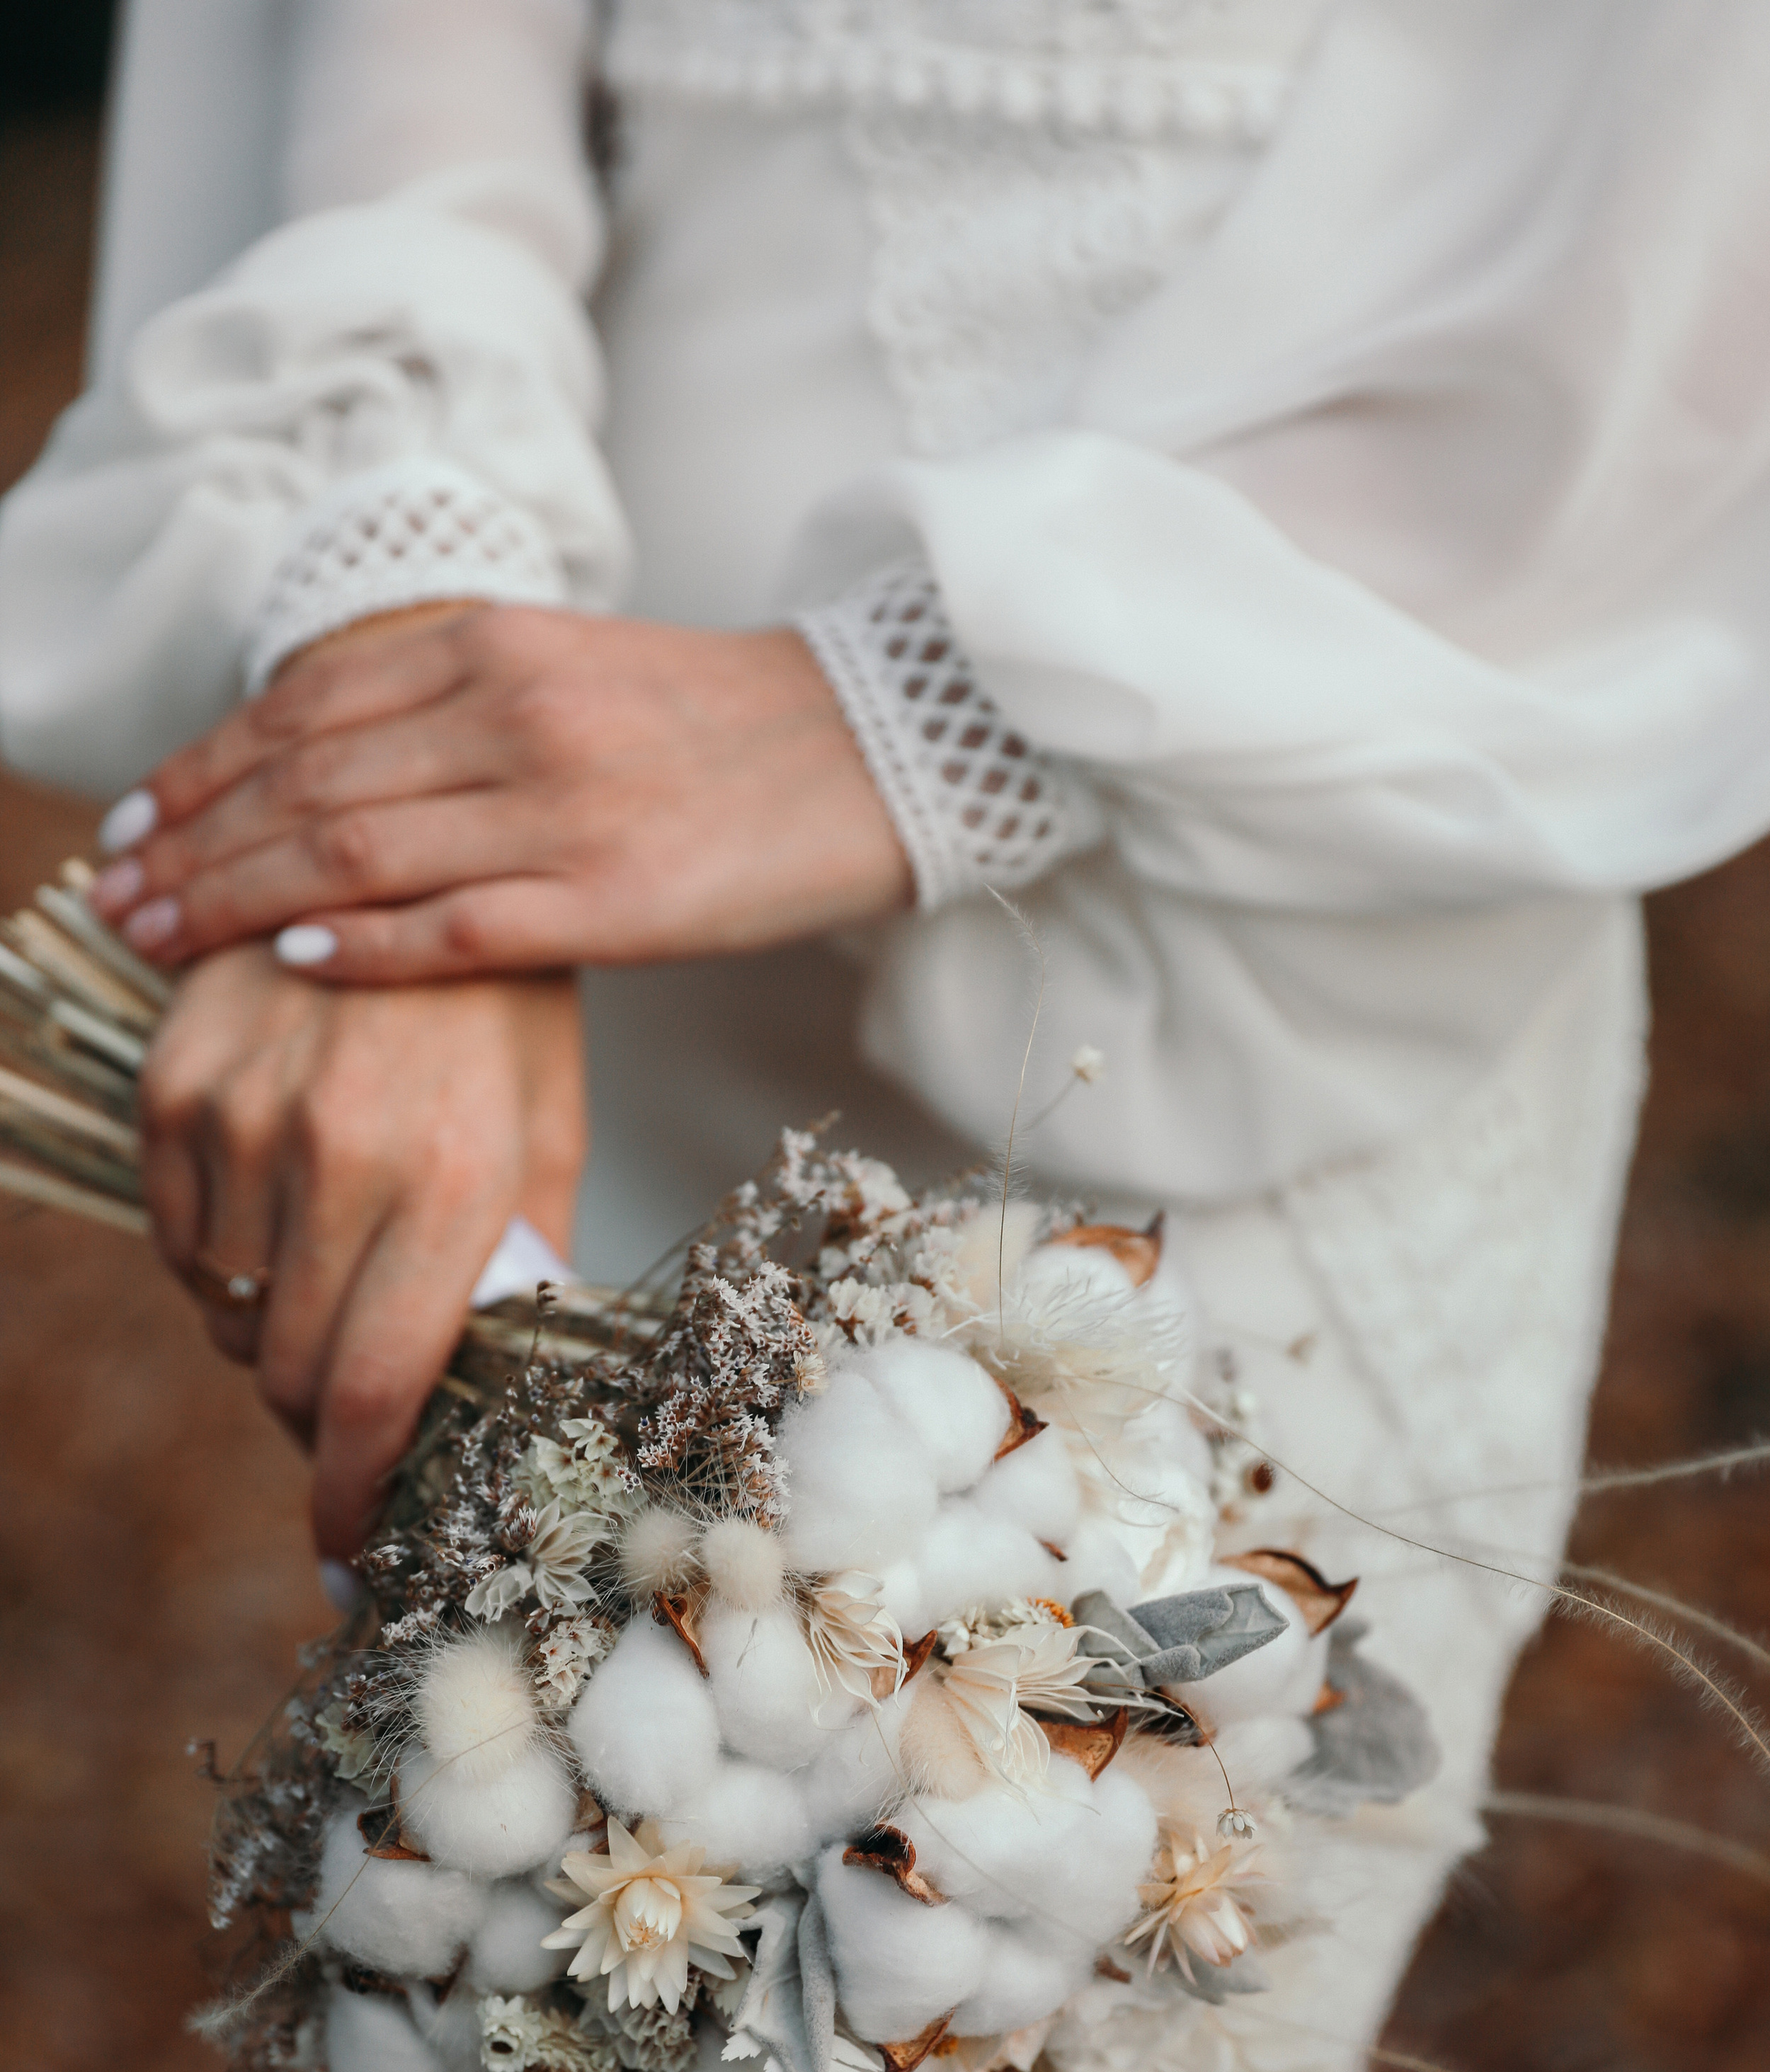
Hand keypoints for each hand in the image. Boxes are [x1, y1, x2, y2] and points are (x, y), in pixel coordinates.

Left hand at [90, 606, 912, 981]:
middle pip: (303, 783)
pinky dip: (367, 944)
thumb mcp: (576, 671)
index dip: (200, 770)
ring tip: (165, 937)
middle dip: (192, 845)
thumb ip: (461, 703)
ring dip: (240, 899)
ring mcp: (562, 806)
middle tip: (116, 900)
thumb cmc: (725, 725)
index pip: (303, 708)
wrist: (884, 744)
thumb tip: (339, 764)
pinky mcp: (616, 896)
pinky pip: (459, 927)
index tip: (134, 826)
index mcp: (497, 645)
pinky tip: (294, 959)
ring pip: (355, 851)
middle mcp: (512, 713)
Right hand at [138, 944, 585, 1554]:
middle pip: (288, 1372)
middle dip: (317, 1420)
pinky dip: (223, 1254)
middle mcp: (341, 1159)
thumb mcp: (547, 1134)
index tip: (347, 1555)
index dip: (351, 1495)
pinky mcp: (174, 1085)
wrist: (408, 853)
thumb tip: (490, 1399)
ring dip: (271, 1328)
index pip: (375, 1392)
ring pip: (227, 1311)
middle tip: (352, 1409)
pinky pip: (179, 1235)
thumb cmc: (501, 1010)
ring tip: (329, 1269)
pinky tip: (277, 1204)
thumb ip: (518, 1269)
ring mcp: (243, 1119)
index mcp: (456, 1184)